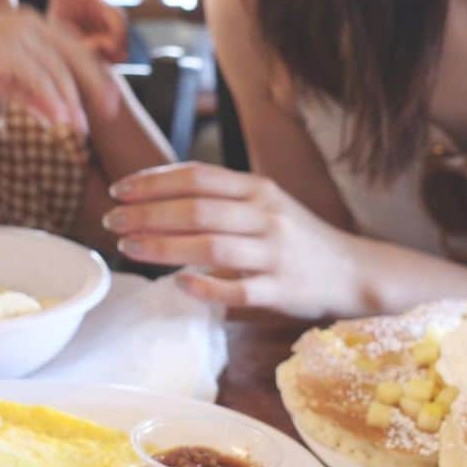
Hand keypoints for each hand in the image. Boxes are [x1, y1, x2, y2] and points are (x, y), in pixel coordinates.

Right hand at [0, 9, 119, 132]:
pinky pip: (38, 78)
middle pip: (77, 56)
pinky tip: (60, 120)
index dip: (96, 75)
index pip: (76, 49)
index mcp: (35, 24)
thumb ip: (32, 95)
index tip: (110, 99)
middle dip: (97, 86)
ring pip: (58, 71)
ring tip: (80, 127)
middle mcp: (32, 24)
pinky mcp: (6, 48)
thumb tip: (59, 118)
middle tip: (111, 111)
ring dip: (71, 102)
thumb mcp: (5, 81)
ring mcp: (19, 34)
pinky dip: (51, 99)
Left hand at [43, 0, 130, 63]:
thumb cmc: (61, 61)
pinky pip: (122, 36)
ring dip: (108, 40)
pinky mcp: (118, 28)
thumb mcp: (62, 53)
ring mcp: (104, 11)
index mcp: (63, 0)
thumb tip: (107, 42)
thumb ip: (82, 44)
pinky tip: (106, 58)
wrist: (79, 77)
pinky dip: (114, 52)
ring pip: (117, 18)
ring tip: (92, 53)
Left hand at [103, 162, 354, 317]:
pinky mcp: (282, 290)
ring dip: (164, 247)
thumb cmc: (295, 237)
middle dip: (148, 214)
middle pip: (198, 209)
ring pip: (212, 247)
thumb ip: (220, 197)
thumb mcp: (264, 203)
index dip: (155, 182)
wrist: (352, 271)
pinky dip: (206, 287)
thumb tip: (156, 195)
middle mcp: (267, 216)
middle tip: (113, 221)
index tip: (120, 189)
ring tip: (129, 247)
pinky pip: (238, 289)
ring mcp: (276, 254)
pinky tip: (179, 284)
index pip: (198, 176)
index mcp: (259, 189)